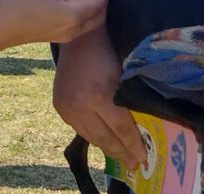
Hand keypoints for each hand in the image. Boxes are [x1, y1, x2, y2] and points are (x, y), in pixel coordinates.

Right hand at [53, 26, 146, 168]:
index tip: (144, 159)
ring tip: (120, 156)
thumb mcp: (124, 78)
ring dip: (107, 148)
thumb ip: (129, 103)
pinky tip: (103, 140)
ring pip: (90, 136)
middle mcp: (80, 106)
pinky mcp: (59, 107)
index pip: (121, 129)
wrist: (80, 39)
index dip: (134, 146)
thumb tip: (142, 130)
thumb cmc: (107, 54)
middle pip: (105, 138)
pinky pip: (79, 128)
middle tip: (134, 164)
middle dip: (122, 152)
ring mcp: (67, 107)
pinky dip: (92, 136)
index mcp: (99, 97)